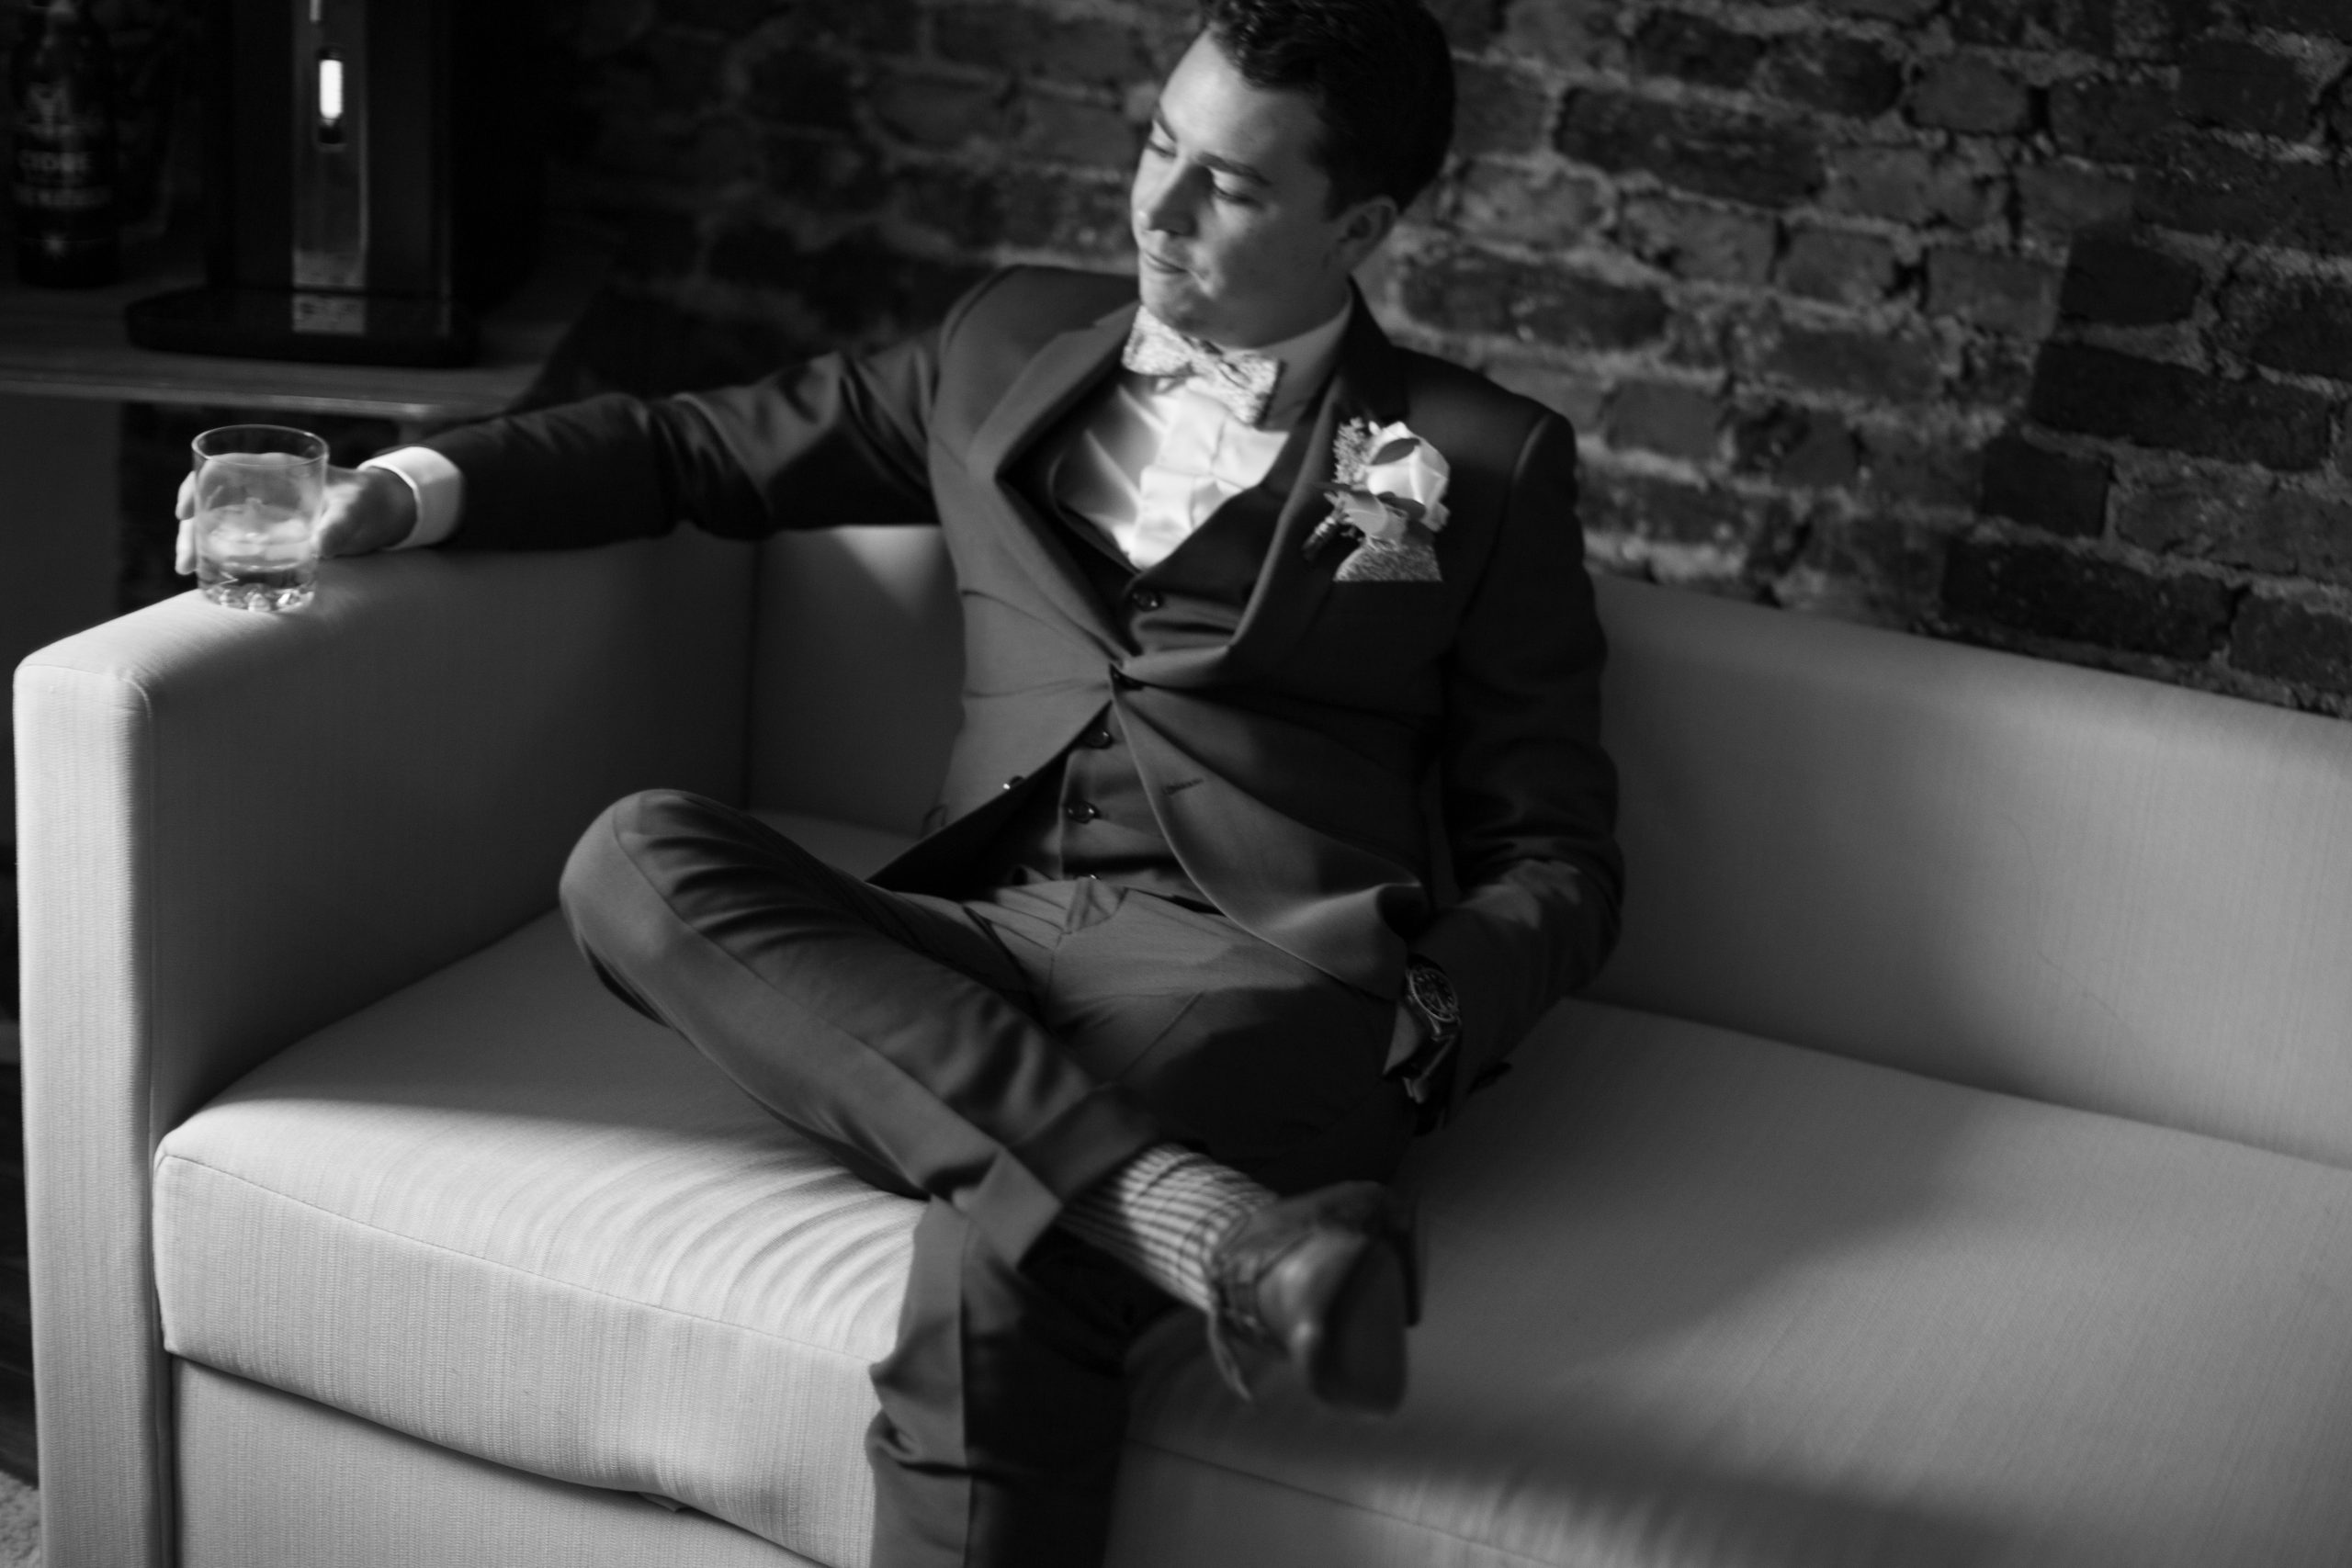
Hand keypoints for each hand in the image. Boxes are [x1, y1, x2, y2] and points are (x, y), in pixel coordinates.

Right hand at [174, 462, 418, 574]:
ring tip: (192, 572)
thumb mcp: (357, 510)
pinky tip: (213, 579)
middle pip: (210, 502)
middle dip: (191, 529)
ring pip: (218, 524)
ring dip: (200, 545)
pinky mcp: (272, 535)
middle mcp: (262, 489)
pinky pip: (237, 543)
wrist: (383, 512)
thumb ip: (340, 526)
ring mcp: (264, 513)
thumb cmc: (368, 501)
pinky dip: (222, 558)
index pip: (220, 469)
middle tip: (185, 562)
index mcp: (275, 470)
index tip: (184, 513)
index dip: (195, 487)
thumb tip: (320, 548)